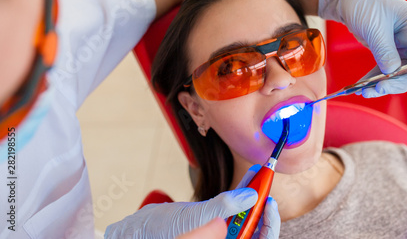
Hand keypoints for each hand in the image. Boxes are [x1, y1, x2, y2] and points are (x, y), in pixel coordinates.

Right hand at [104, 165, 279, 238]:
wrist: (136, 230)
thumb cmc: (156, 232)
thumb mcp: (191, 217)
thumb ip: (222, 206)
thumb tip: (250, 195)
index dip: (268, 225)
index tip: (269, 202)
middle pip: (254, 229)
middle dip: (262, 205)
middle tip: (265, 181)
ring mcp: (222, 236)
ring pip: (246, 218)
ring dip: (254, 196)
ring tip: (259, 174)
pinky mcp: (215, 225)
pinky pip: (234, 211)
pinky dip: (241, 194)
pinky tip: (248, 179)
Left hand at [318, 0, 406, 99]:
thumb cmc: (364, 4)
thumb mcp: (374, 28)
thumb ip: (385, 52)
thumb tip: (392, 74)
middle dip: (397, 82)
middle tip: (377, 89)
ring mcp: (403, 45)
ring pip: (401, 74)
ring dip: (384, 84)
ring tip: (364, 91)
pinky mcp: (390, 51)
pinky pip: (387, 71)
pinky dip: (375, 79)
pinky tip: (362, 86)